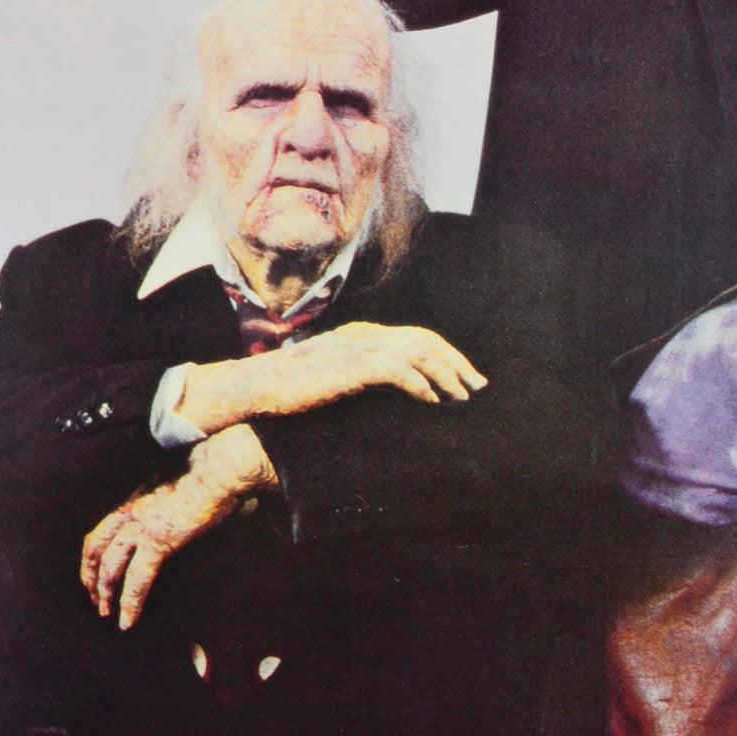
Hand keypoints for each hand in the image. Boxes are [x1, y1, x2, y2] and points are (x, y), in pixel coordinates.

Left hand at [80, 424, 277, 629]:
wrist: (221, 467)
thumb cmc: (210, 472)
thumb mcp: (180, 486)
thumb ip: (174, 503)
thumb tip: (188, 518)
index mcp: (135, 498)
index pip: (102, 529)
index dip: (93, 556)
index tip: (95, 574)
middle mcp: (132, 510)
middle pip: (95, 547)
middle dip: (91, 577)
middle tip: (96, 600)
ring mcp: (143, 525)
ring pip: (110, 565)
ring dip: (105, 593)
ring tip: (109, 613)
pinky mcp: (159, 539)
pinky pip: (137, 579)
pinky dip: (130, 602)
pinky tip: (129, 619)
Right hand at [175, 321, 487, 430]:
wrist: (260, 386)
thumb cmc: (291, 387)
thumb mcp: (331, 375)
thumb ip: (358, 375)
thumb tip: (383, 391)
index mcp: (361, 334)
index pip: (414, 336)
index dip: (444, 353)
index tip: (464, 374)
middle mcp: (364, 334)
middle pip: (424, 340)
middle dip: (455, 362)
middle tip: (477, 385)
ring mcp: (358, 348)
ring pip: (418, 353)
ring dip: (445, 374)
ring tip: (462, 396)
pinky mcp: (352, 367)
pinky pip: (399, 371)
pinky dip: (421, 385)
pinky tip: (433, 401)